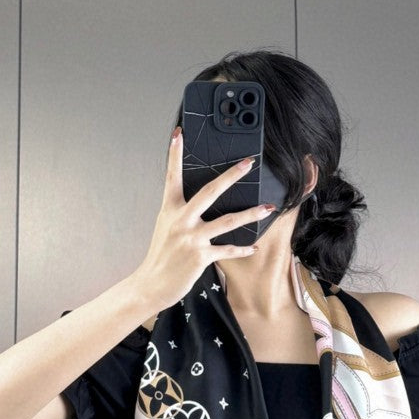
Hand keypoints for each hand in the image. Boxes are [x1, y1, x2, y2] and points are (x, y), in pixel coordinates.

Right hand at [132, 125, 276, 312]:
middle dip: (231, 176)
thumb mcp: (166, 228)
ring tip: (268, 208)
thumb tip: (198, 203)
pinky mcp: (201, 256)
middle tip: (248, 163)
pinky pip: (227, 250)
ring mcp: (191, 238)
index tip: (179, 134)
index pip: (172, 177)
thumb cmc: (161, 256)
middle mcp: (181, 220)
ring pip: (227, 221)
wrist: (151, 284)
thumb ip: (181, 214)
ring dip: (250, 214)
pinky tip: (254, 247)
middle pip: (210, 191)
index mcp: (170, 210)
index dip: (174, 154)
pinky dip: (242, 249)